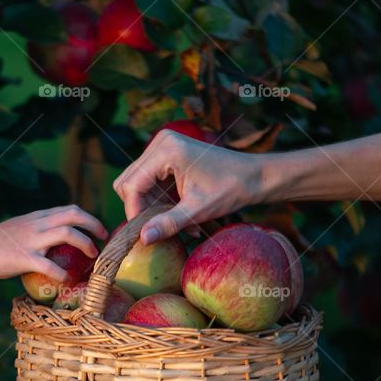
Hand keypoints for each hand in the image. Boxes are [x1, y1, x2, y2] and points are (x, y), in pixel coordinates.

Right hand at [0, 205, 107, 279]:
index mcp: (37, 217)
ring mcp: (32, 240)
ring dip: (85, 244)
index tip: (97, 230)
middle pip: (74, 215)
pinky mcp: (24, 257)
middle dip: (94, 226)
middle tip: (103, 240)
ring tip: (92, 257)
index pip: (69, 210)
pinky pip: (50, 265)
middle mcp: (37, 224)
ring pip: (68, 234)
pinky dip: (62, 274)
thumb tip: (54, 243)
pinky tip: (66, 281)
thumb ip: (36, 231)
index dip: (89, 218)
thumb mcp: (19, 227)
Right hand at [113, 130, 264, 243]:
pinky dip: (156, 198)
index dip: (134, 212)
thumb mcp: (199, 210)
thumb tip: (143, 239)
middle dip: (140, 208)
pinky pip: (147, 179)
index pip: (132, 185)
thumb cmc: (230, 189)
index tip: (144, 234)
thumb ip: (169, 223)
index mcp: (167, 150)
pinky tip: (176, 210)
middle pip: (128, 182)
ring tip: (174, 220)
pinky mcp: (166, 152)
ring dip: (149, 205)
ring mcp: (162, 144)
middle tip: (161, 226)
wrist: (253, 175)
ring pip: (135, 182)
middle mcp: (161, 142)